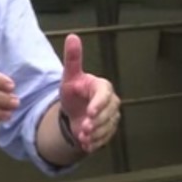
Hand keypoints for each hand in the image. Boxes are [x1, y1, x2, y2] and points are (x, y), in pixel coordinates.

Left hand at [59, 34, 120, 152]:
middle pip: (109, 114)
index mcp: (102, 87)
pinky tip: (85, 144)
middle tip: (84, 128)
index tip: (90, 112)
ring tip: (81, 136)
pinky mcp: (108, 130)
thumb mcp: (70, 76)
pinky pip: (105, 138)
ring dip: (95, 134)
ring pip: (107, 128)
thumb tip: (72, 36)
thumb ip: (73, 58)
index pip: (105, 95)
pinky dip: (95, 143)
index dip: (99, 104)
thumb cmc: (73, 91)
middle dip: (96, 122)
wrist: (73, 111)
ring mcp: (111, 117)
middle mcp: (111, 102)